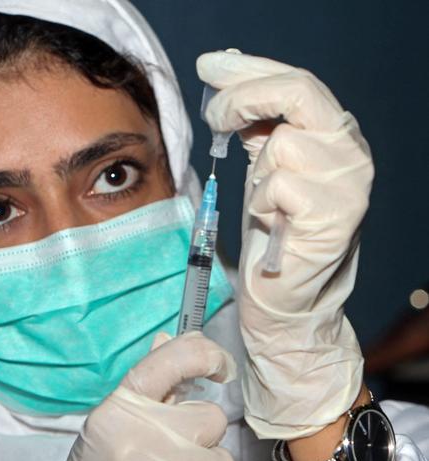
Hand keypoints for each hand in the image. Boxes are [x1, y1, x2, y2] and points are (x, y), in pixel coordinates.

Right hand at [62, 332, 235, 460]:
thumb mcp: (110, 422)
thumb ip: (145, 385)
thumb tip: (167, 340)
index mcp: (121, 406)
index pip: (175, 360)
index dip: (206, 354)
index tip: (217, 362)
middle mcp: (143, 435)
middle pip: (212, 417)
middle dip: (199, 431)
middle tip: (171, 446)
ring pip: (221, 458)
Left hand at [197, 51, 370, 439]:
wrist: (285, 297)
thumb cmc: (273, 232)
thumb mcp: (263, 166)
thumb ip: (255, 123)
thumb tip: (225, 76)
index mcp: (333, 137)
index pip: (295, 84)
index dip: (249, 69)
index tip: (209, 65)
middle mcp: (349, 154)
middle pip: (298, 93)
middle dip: (243, 97)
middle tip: (213, 116)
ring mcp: (348, 186)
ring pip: (283, 144)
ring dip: (257, 173)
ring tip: (264, 203)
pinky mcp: (334, 220)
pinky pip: (279, 188)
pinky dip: (263, 205)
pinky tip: (273, 225)